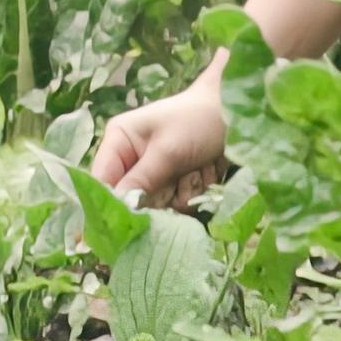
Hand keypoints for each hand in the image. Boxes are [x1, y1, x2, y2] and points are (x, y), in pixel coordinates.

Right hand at [90, 80, 230, 211]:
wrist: (240, 112)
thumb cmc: (199, 119)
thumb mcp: (168, 149)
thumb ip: (141, 180)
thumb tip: (116, 211)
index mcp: (120, 140)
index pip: (101, 180)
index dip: (106, 205)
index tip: (116, 228)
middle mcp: (133, 158)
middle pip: (131, 199)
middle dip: (159, 194)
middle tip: (179, 177)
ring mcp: (157, 171)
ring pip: (158, 204)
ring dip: (182, 190)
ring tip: (197, 166)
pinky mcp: (177, 181)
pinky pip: (180, 202)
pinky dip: (196, 189)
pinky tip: (207, 169)